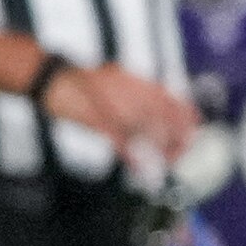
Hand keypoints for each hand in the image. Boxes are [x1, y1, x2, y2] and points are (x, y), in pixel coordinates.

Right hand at [40, 60, 203, 168]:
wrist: (50, 78)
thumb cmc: (83, 82)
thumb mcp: (115, 81)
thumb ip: (136, 96)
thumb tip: (156, 108)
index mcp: (133, 81)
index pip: (167, 98)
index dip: (184, 114)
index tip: (195, 127)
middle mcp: (127, 92)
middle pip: (161, 118)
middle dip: (175, 137)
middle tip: (182, 151)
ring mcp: (112, 107)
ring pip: (144, 131)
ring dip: (157, 149)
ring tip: (166, 161)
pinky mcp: (96, 121)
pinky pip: (120, 142)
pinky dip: (131, 156)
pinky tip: (139, 167)